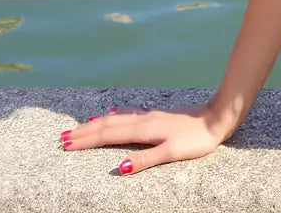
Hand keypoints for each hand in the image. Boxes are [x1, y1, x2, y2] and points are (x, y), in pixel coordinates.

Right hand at [58, 104, 231, 175]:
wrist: (217, 117)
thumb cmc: (197, 139)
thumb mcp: (171, 152)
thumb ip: (144, 159)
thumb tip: (116, 169)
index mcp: (143, 129)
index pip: (108, 135)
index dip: (86, 140)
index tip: (66, 144)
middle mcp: (144, 119)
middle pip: (108, 124)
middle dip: (85, 131)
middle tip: (63, 137)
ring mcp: (151, 115)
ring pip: (117, 118)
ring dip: (97, 123)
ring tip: (81, 126)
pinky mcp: (158, 115)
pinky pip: (129, 114)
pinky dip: (116, 115)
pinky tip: (114, 112)